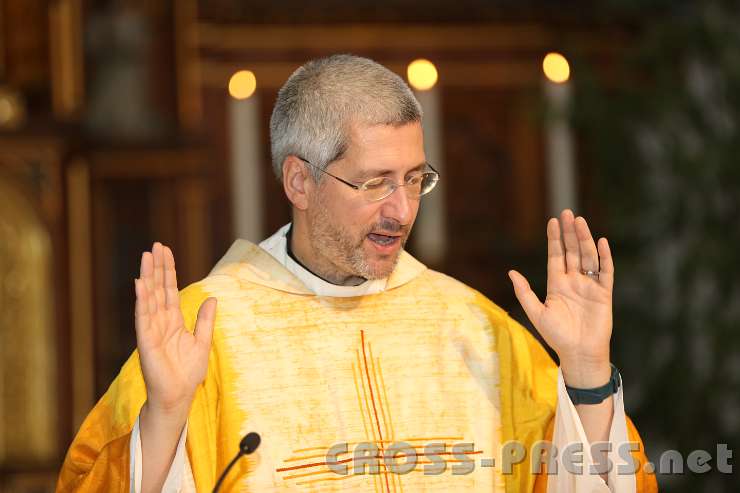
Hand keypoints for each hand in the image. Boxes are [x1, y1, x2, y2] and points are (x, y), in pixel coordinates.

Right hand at [135, 242, 216, 416]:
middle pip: (157, 288)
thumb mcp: (203, 341)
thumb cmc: (188, 373)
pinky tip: (141, 284)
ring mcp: (151, 330)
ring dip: (147, 277)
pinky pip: (143, 317)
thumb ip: (205, 320)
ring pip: (149, 297)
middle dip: (156, 267)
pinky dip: (142, 300)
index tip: (166, 251)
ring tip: (146, 257)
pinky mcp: (146, 341)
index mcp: (173, 321)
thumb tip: (212, 298)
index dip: (168, 270)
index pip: (169, 290)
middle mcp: (160, 322)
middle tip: (155, 246)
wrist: (178, 396)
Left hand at [508, 210, 612, 386]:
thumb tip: (511, 272)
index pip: (556, 256)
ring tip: (581, 222)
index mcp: (557, 284)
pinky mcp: (603, 294)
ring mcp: (589, 286)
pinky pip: (605, 272)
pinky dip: (604, 257)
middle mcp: (574, 281)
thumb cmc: (556, 336)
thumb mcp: (536, 312)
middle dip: (570, 233)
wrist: (578, 353)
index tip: (553, 221)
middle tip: (568, 213)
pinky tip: (601, 242)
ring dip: (585, 240)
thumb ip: (524, 292)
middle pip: (572, 251)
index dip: (555, 239)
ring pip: (588, 257)